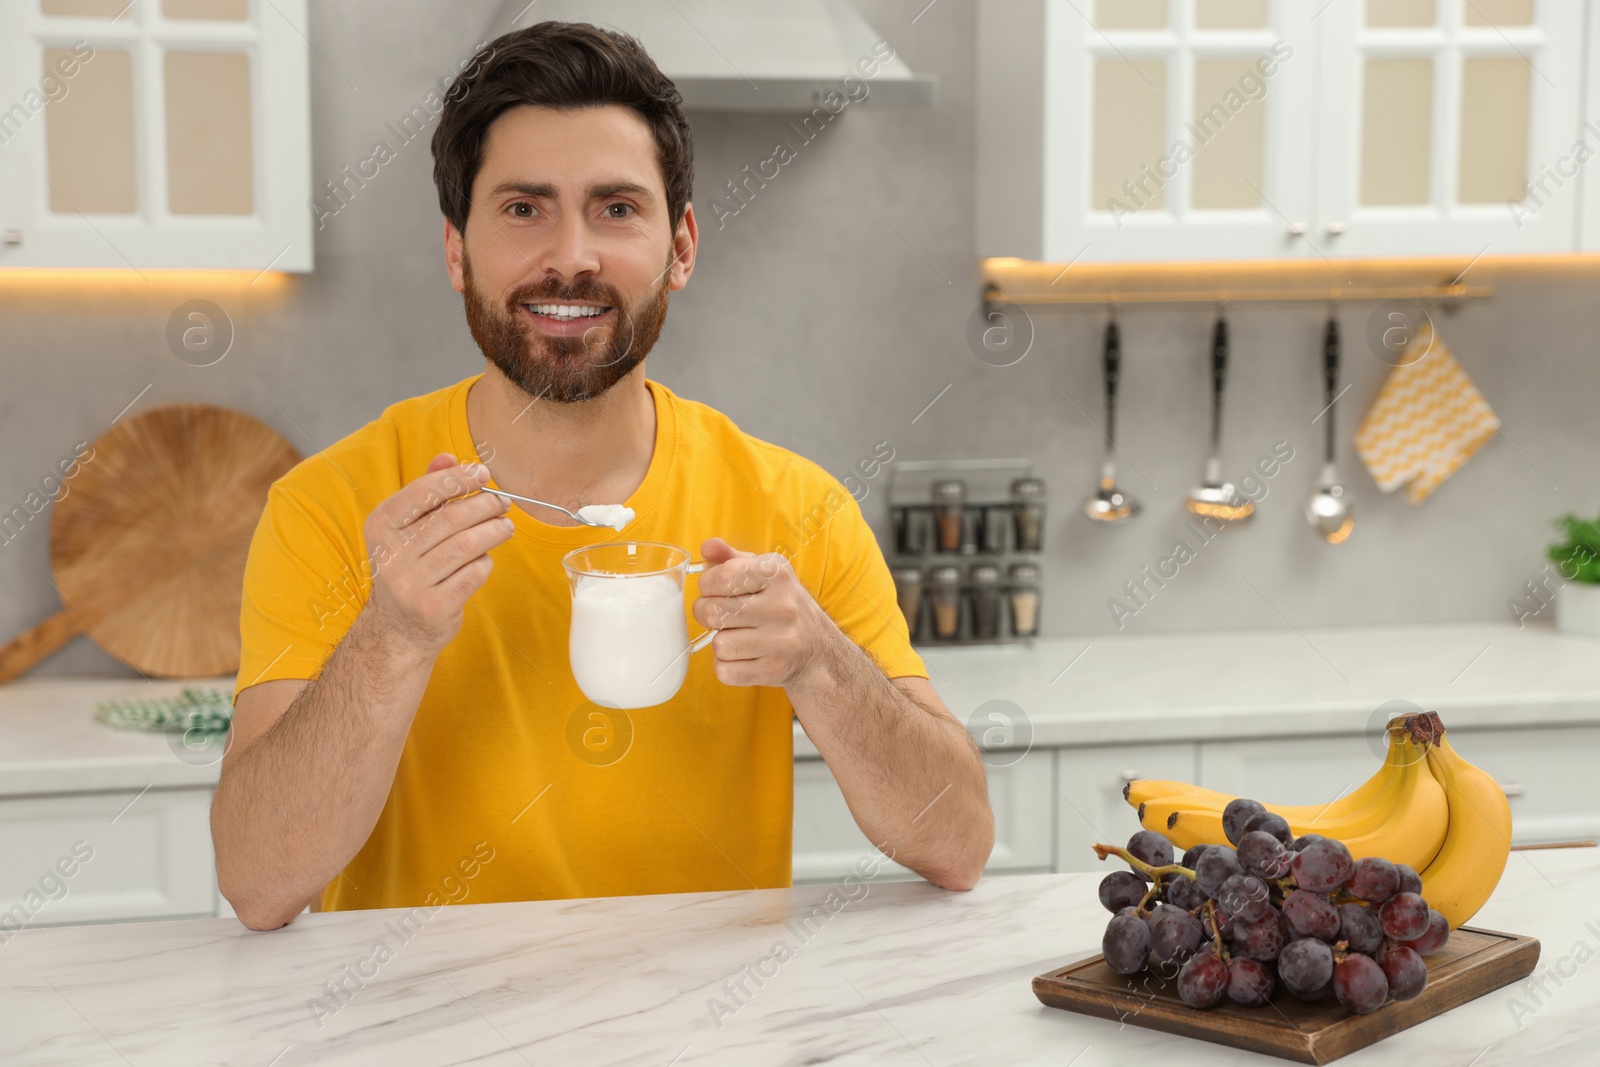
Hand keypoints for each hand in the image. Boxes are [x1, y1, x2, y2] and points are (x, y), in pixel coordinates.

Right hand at [361, 454, 513, 657]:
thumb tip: (449, 458)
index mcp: (381, 526)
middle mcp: (392, 553)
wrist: (397, 629)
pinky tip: (485, 559)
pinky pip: (473, 573)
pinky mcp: (434, 607)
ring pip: (467, 545)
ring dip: (494, 531)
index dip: (459, 479)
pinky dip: (485, 562)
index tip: (484, 474)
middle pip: (452, 518)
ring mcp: (411, 583)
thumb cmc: (410, 568)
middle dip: (485, 505)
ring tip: (506, 527)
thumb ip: (426, 491)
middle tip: (503, 503)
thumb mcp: (406, 528)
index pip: (425, 492)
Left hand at [690, 538, 835, 688]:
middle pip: (712, 612)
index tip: (716, 590)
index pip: (720, 578)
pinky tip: (744, 656)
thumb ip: (731, 558)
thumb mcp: (765, 573)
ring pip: (718, 644)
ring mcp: (780, 641)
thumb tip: (706, 547)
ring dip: (721, 642)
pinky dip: (727, 667)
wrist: (819, 649)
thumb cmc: (783, 604)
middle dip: (707, 614)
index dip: (707, 586)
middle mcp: (782, 606)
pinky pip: (725, 671)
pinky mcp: (774, 670)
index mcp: (777, 574)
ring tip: (739, 636)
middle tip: (721, 615)